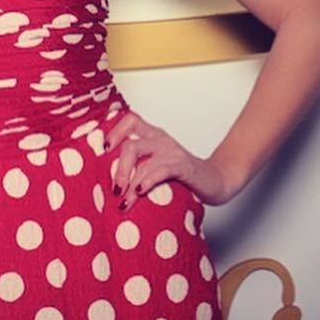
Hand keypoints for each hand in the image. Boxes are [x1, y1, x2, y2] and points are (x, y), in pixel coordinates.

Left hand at [104, 109, 236, 210]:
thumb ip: (139, 166)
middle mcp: (161, 140)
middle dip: (118, 168)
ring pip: (142, 158)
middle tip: (115, 189)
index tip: (103, 150)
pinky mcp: (184, 166)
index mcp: (153, 136)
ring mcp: (172, 151)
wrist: (216, 182)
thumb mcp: (157, 167)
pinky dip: (148, 179)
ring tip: (124, 200)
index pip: (130, 120)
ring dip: (129, 181)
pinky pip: (161, 169)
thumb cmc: (183, 177)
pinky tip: (140, 191)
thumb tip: (110, 182)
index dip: (114, 131)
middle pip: (131, 145)